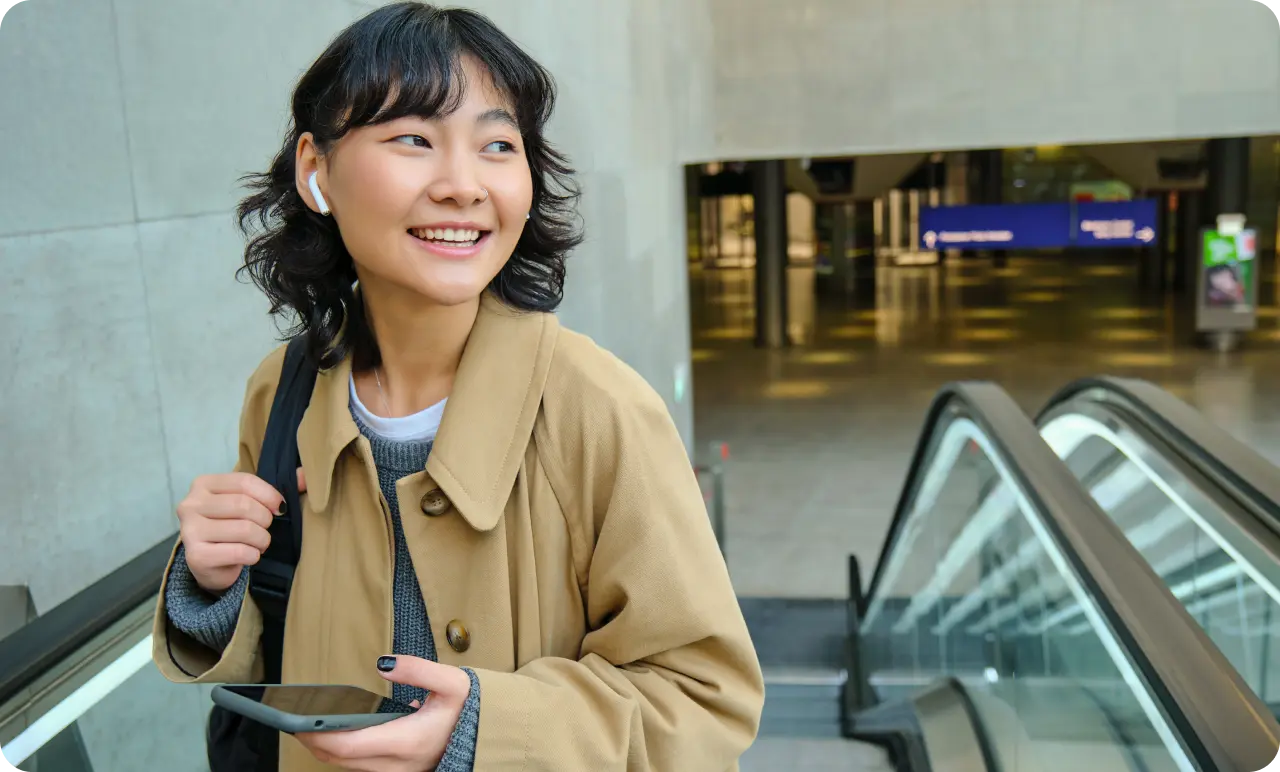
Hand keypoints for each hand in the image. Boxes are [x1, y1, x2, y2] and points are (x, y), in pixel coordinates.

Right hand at [177, 468, 305, 592]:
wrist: (210, 564)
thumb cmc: (231, 526)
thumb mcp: (249, 503)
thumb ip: (274, 489)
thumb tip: (307, 475)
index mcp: (203, 484)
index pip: (245, 482)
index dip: (269, 495)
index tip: (279, 508)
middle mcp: (190, 504)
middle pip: (244, 505)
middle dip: (265, 520)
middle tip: (266, 528)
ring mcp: (190, 531)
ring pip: (244, 529)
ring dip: (261, 539)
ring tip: (260, 543)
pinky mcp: (196, 556)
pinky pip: (238, 551)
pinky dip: (252, 555)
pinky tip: (249, 555)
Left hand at [295, 656, 471, 771]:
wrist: (488, 737)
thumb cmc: (471, 710)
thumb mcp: (454, 682)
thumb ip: (418, 669)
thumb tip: (383, 663)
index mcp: (405, 742)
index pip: (344, 745)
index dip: (313, 734)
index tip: (295, 718)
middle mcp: (396, 765)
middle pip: (336, 759)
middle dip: (310, 739)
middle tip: (290, 715)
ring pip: (345, 765)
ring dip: (323, 746)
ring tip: (305, 721)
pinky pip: (358, 766)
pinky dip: (340, 751)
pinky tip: (332, 731)